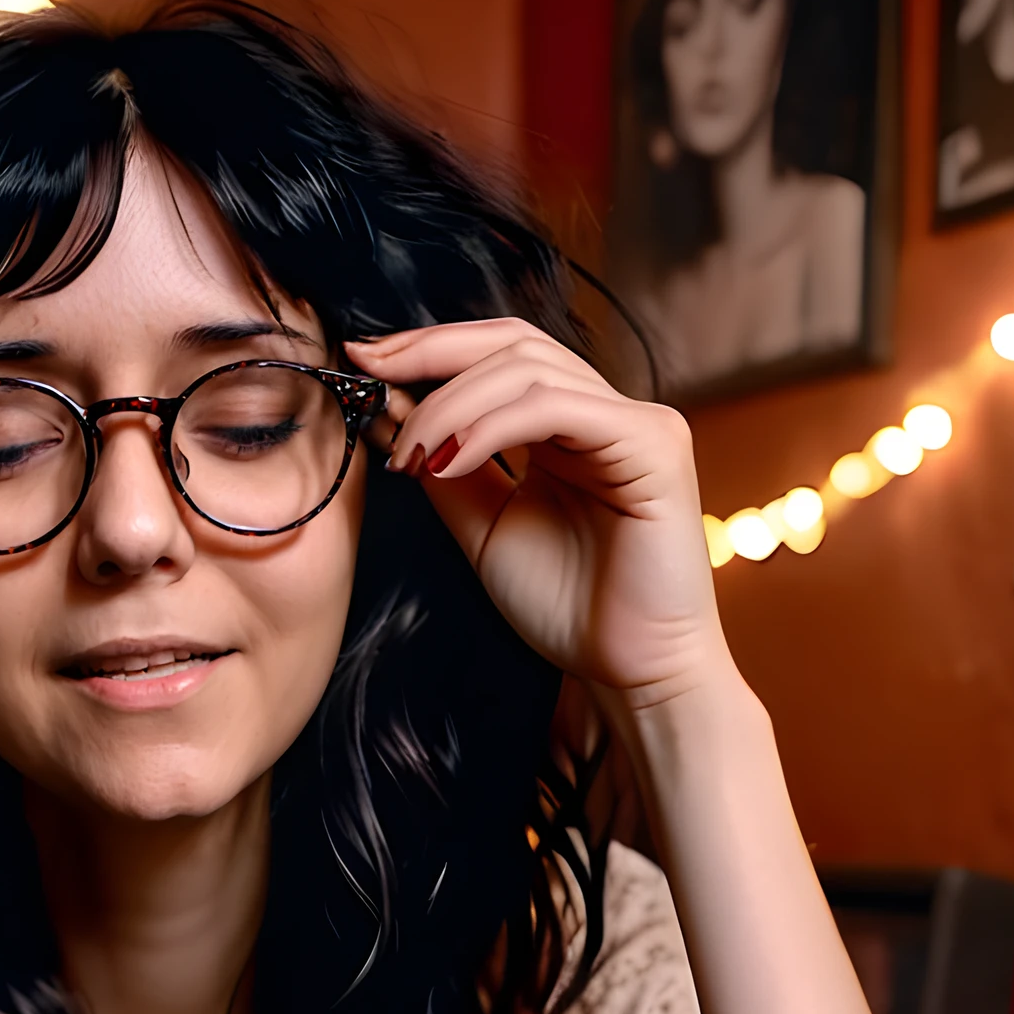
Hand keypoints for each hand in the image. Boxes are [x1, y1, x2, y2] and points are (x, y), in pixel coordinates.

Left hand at [347, 320, 728, 707]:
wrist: (629, 670)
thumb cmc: (568, 609)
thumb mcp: (484, 528)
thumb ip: (447, 470)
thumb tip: (390, 417)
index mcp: (570, 426)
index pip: (499, 353)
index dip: (430, 347)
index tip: (361, 358)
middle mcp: (606, 411)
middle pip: (512, 342)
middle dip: (431, 354)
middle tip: (370, 380)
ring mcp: (636, 422)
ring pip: (528, 370)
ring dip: (450, 405)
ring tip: (410, 457)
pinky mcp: (653, 445)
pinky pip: (558, 407)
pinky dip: (492, 426)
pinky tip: (449, 460)